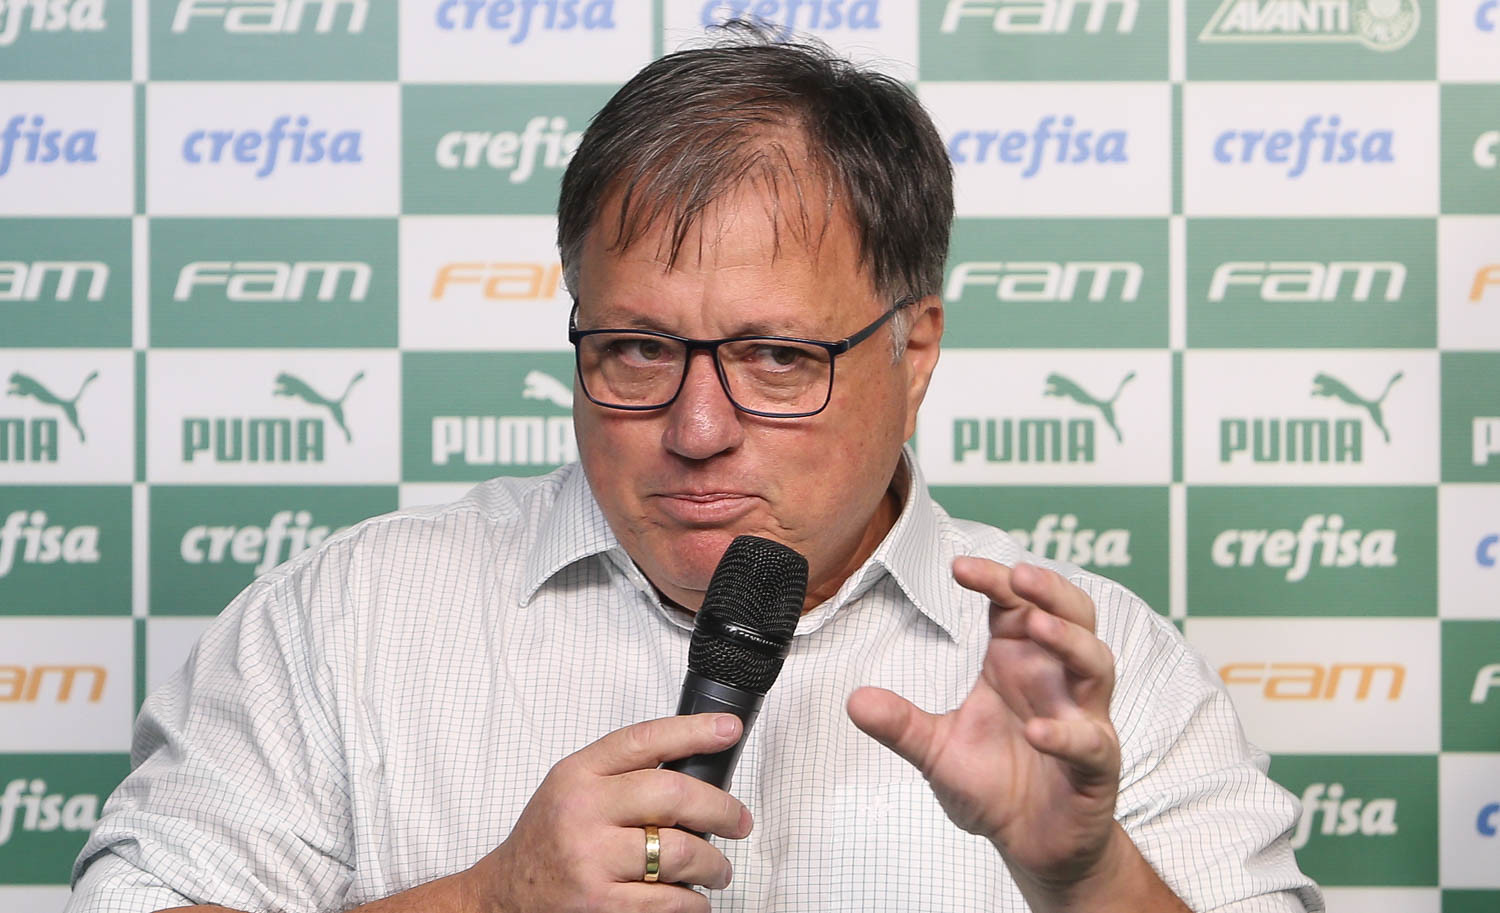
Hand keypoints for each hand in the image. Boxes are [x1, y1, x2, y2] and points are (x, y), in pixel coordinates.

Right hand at [466, 713, 753, 912]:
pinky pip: (668, 901)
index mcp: (578, 775)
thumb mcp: (572, 789)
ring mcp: (591, 861)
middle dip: (722, 809)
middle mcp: (583, 813)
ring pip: (680, 853)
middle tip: (739, 822)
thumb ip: (623, 775)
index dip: (694, 731)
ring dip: (713, 864)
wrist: (504, 896)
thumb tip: (698, 767)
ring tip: (718, 869)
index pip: (644, 740)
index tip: (728, 729)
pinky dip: (692, 902)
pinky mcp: (600, 906)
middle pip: (673, 795)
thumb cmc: (548, 840)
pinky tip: (692, 897)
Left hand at [846, 559, 1120, 892]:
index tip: (958, 566)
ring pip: (1096, 664)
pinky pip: (1091, 742)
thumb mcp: (937, 751)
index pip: (1017, 604)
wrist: (1034, 846)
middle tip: (1020, 576)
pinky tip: (1035, 732)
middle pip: (1074, 616)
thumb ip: (902, 725)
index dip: (996, 580)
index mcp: (1019, 665)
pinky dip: (1067, 734)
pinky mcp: (1097, 765)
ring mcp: (1083, 719)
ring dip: (1070, 642)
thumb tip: (852, 701)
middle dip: (1051, 591)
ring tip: (1036, 626)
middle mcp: (1057, 682)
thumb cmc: (996, 786)